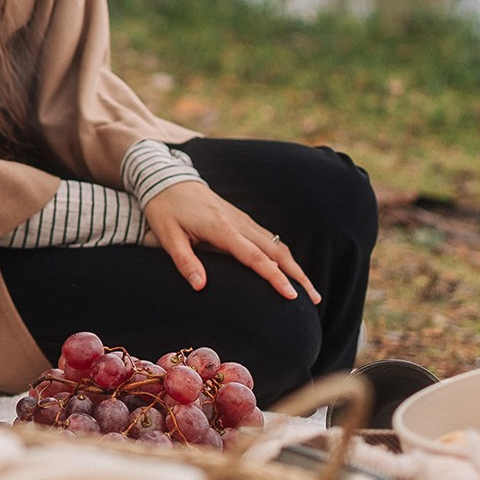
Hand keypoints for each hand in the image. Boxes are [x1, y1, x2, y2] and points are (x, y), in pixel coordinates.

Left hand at [141, 184, 321, 303]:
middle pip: (276, 252)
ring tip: (309, 291)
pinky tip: (289, 270)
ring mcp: (243, 220)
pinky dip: (283, 256)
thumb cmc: (164, 209)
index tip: (291, 295)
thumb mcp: (167, 236)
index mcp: (221, 228)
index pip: (255, 257)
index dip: (274, 277)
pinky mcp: (242, 220)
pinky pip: (269, 239)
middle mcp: (238, 223)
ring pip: (276, 245)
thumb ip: (184, 261)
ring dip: (295, 267)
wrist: (167, 180)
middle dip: (298, 275)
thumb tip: (200, 287)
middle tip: (315, 299)